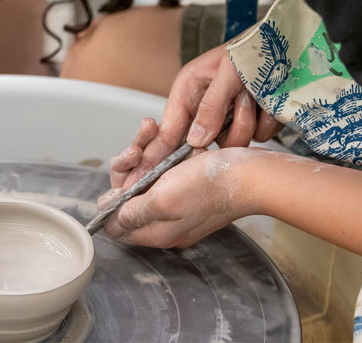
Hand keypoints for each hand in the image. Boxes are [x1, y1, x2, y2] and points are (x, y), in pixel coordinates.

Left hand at [104, 147, 262, 247]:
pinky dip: (160, 149)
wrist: (251, 173)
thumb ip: (133, 213)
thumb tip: (109, 222)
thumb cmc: (211, 186)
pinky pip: (165, 168)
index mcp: (157, 231)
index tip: (121, 179)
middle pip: (130, 197)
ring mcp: (178, 203)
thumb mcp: (164, 200)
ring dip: (143, 151)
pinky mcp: (189, 185)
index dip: (112, 202)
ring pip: (146, 177)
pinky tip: (162, 134)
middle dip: (127, 169)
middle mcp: (166, 220)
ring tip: (149, 129)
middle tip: (136, 150)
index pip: (118, 226)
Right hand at [108, 44, 281, 190]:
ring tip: (258, 91)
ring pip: (232, 143)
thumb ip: (211, 105)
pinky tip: (271, 100)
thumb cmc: (256, 46)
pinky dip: (267, 120)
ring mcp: (229, 116)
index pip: (168, 128)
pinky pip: (256, 138)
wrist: (294, 44)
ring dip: (250, 120)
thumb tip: (195, 141)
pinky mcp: (251, 122)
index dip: (158, 152)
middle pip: (204, 142)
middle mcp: (206, 105)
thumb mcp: (228, 70)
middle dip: (229, 125)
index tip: (148, 176)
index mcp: (189, 89)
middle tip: (244, 99)